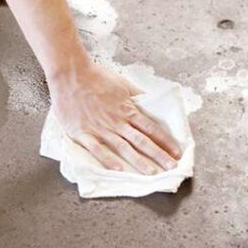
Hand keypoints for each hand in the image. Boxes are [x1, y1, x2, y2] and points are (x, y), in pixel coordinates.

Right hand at [49, 61, 181, 173]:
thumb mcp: (121, 83)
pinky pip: (97, 149)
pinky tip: (118, 170)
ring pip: (123, 148)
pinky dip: (107, 160)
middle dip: (159, 155)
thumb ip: (136, 95)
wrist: (70, 74)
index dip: (165, 141)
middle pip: (142, 141)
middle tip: (172, 167)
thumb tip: (150, 100)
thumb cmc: (95, 76)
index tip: (177, 152)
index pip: (151, 128)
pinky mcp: (83, 133)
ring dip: (139, 161)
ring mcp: (100, 128)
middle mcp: (117, 121)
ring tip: (152, 173)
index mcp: (127, 109)